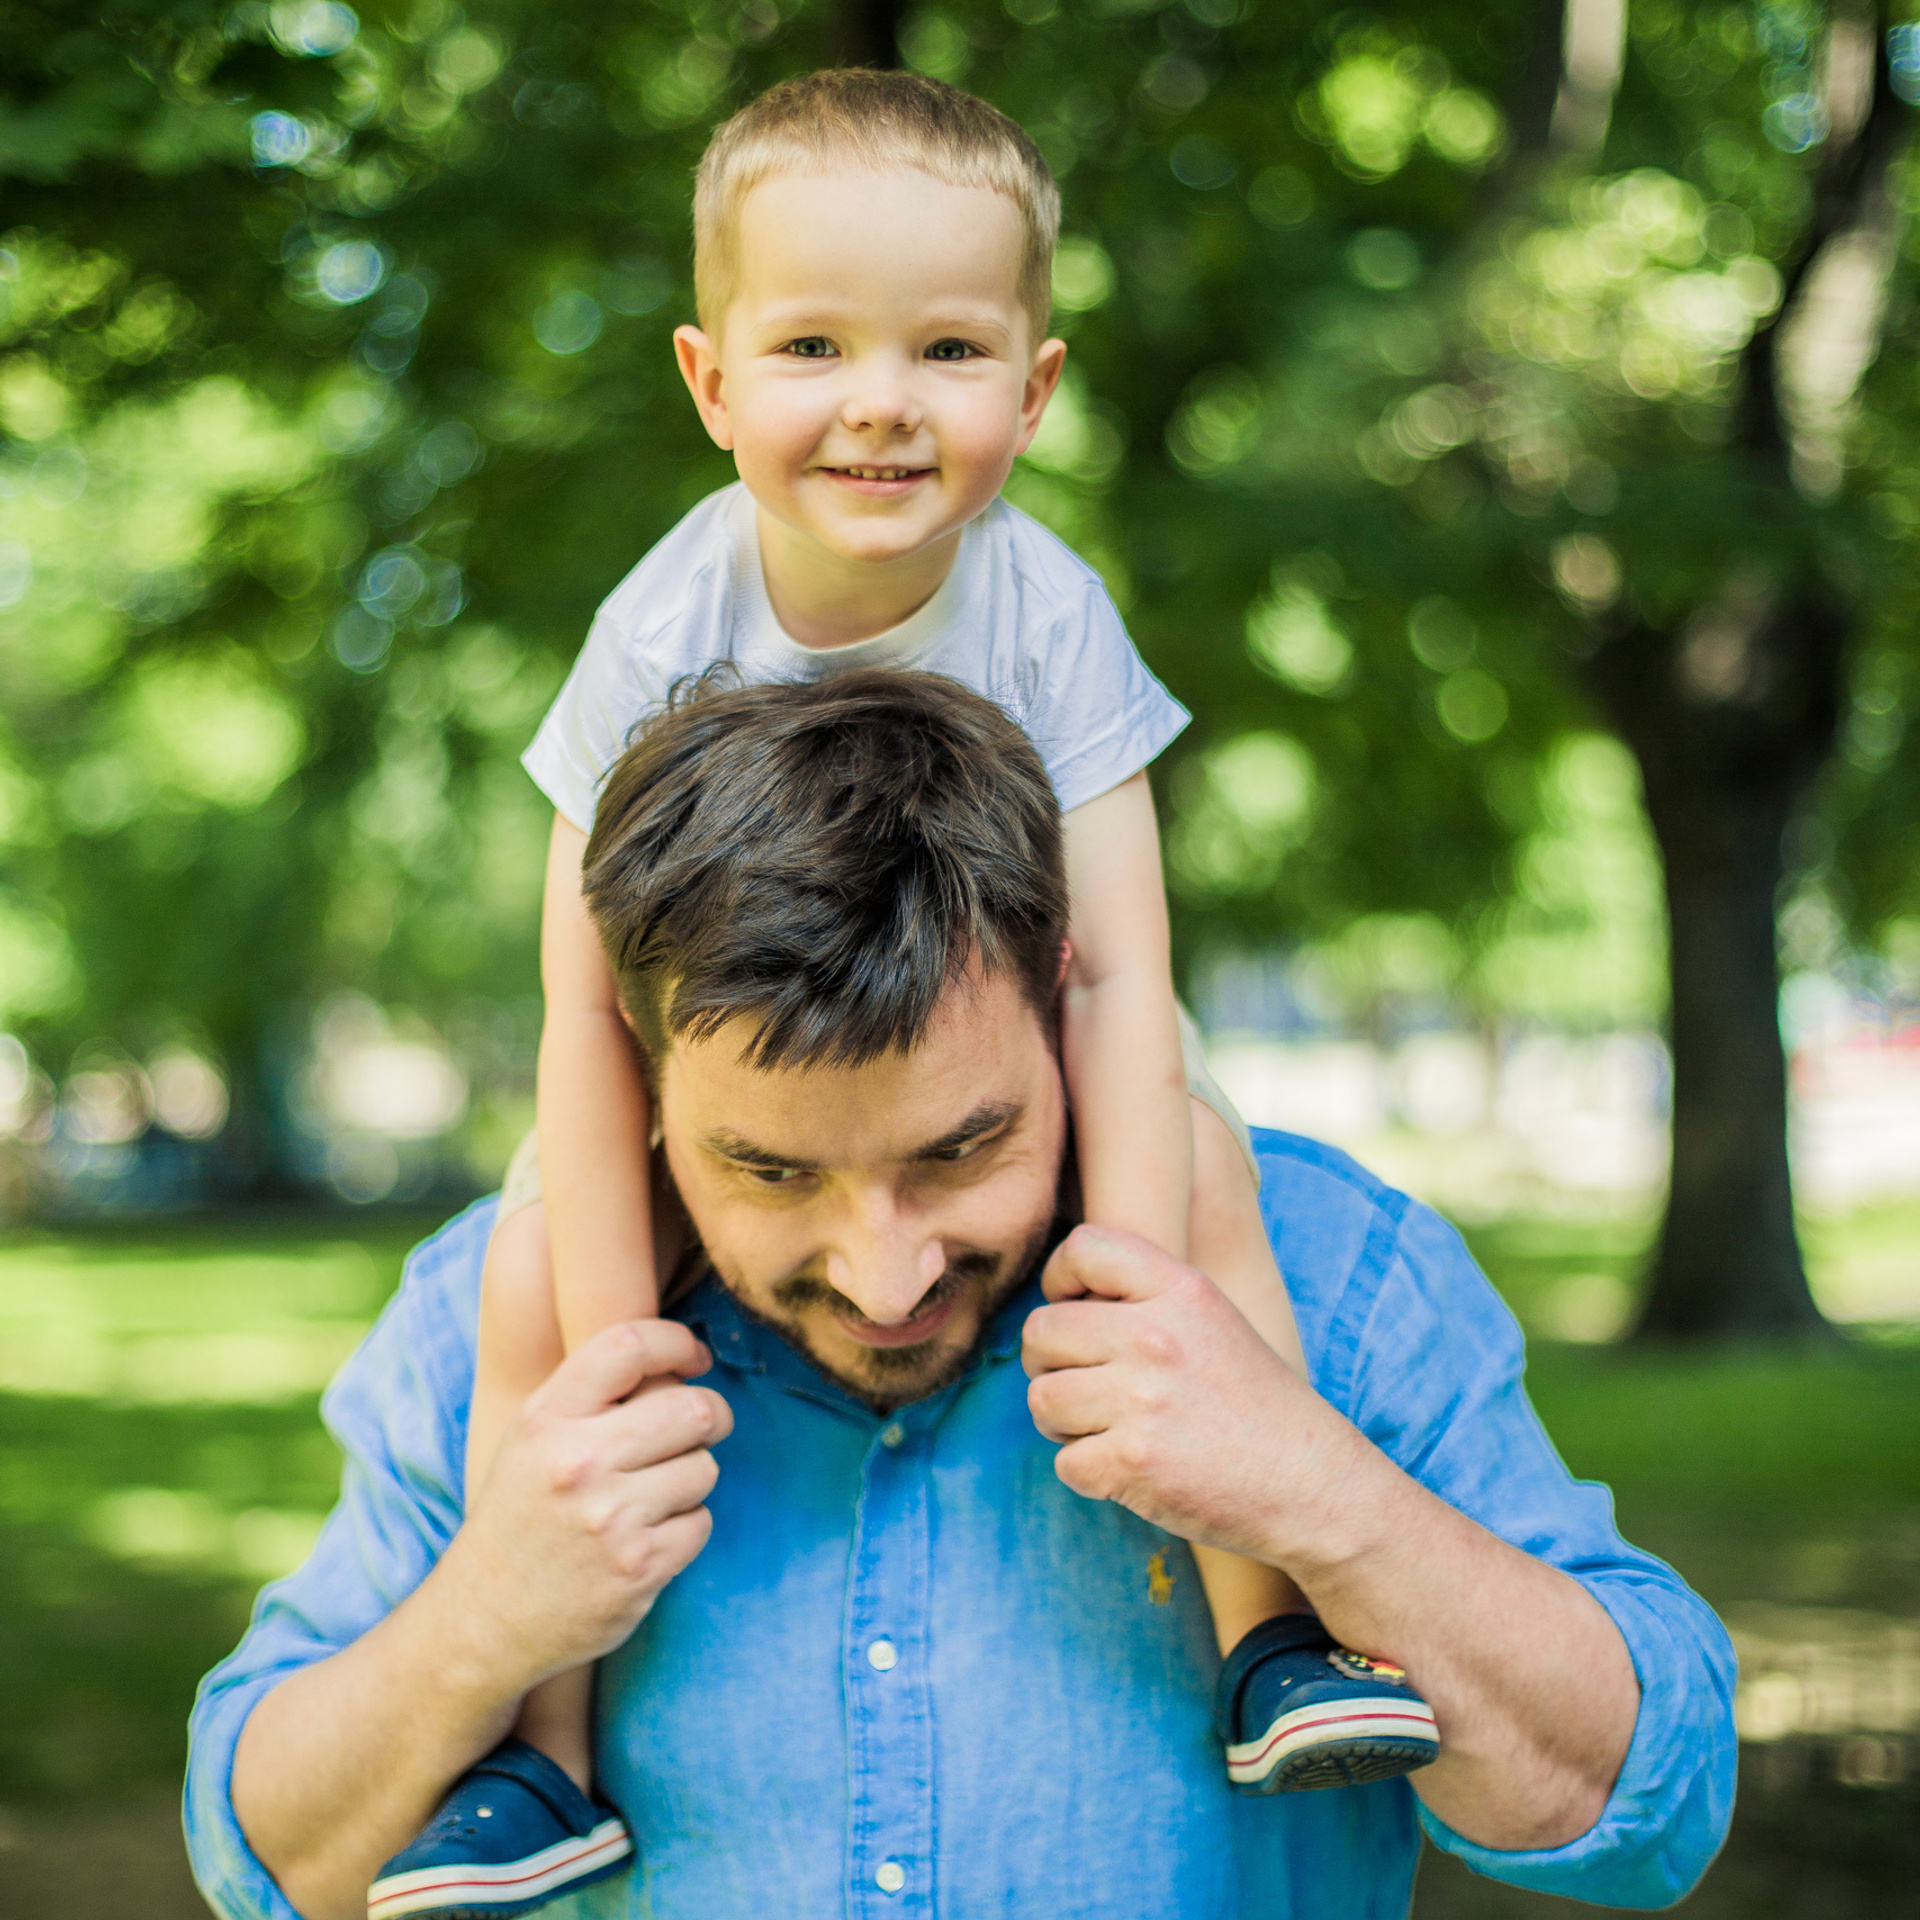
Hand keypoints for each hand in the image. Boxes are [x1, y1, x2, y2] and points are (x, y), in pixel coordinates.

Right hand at [448, 1319, 733, 1694]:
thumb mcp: (530, 1439)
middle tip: (704, 1426)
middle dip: (710, 1416)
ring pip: (704, 1468)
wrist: (483, 1620)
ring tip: (654, 1494)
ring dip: (692, 1477)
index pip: (629, 1345)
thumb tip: (680, 1360)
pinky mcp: (638, 1568)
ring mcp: (610, 1519)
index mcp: (545, 1420)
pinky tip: (648, 1536)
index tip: (694, 1358)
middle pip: (692, 1408)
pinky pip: (700, 1522)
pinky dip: (685, 1527)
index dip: (676, 1342)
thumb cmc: (521, 1515)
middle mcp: (577, 1463)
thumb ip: (592, 1395)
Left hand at [1022, 1225, 1360, 1565]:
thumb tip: (1058, 1301)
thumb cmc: (1254, 1405)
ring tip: (1106, 1429)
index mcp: (1181, 1290)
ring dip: (1061, 1422)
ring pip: (1041, 1399)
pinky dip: (1088, 1473)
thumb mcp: (1214, 1321)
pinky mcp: (1132, 1463)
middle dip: (1050, 1365)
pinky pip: (1064, 1462)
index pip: (1084, 1247)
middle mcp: (1157, 1337)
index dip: (1061, 1279)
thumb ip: (1145, 1301)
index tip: (1074, 1309)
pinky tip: (1129, 1469)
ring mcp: (1142, 1401)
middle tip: (1087, 1387)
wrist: (1312, 1485)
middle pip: (1042, 1331)